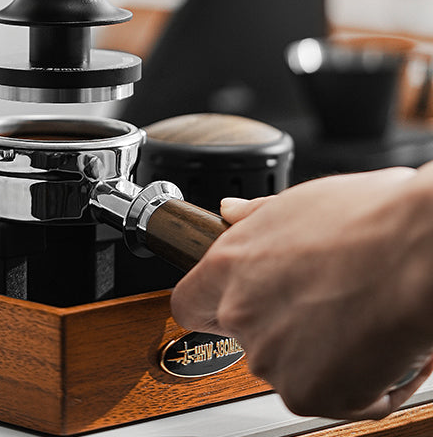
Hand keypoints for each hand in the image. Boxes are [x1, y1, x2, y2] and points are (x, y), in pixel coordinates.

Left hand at [170, 167, 432, 419]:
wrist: (417, 252)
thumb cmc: (368, 220)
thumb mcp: (297, 202)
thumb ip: (255, 216)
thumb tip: (231, 212)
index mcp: (229, 264)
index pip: (189, 304)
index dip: (208, 306)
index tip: (227, 305)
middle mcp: (241, 312)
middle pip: (245, 335)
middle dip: (279, 324)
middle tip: (320, 302)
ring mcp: (271, 358)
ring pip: (287, 366)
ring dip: (317, 353)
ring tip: (356, 315)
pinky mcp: (309, 395)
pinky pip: (330, 397)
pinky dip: (358, 384)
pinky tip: (378, 346)